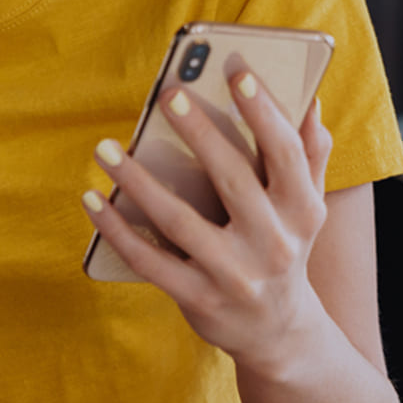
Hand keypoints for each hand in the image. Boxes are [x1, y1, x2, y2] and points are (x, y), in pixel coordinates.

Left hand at [83, 69, 333, 375]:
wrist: (278, 330)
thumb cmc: (285, 245)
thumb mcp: (307, 205)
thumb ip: (309, 152)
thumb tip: (309, 98)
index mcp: (303, 210)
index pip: (285, 153)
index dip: (264, 111)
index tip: (238, 71)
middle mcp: (274, 243)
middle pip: (233, 179)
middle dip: (200, 132)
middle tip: (168, 94)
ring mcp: (235, 275)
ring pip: (179, 220)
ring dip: (138, 181)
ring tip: (107, 148)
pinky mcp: (199, 299)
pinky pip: (149, 260)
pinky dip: (117, 229)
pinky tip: (93, 199)